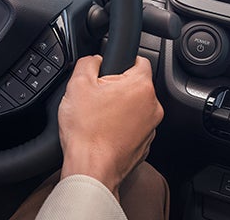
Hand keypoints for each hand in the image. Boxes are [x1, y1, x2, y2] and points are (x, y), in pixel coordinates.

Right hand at [58, 55, 163, 198]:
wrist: (91, 169)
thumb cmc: (86, 131)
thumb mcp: (77, 84)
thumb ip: (88, 62)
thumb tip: (95, 59)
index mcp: (140, 86)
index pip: (139, 60)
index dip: (120, 62)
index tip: (107, 72)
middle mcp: (152, 106)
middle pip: (135, 85)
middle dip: (116, 87)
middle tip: (95, 97)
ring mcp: (150, 128)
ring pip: (134, 107)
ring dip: (119, 108)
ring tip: (97, 118)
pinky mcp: (144, 144)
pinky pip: (133, 127)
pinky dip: (120, 127)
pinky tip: (102, 132)